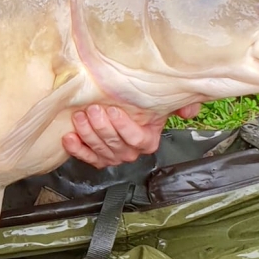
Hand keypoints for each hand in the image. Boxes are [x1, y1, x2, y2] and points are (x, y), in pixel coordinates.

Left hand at [62, 103, 201, 168]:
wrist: (120, 105)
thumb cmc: (141, 103)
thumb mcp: (162, 100)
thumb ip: (180, 104)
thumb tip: (188, 111)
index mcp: (147, 139)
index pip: (137, 139)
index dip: (124, 126)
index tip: (113, 109)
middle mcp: (130, 151)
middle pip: (116, 145)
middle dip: (102, 128)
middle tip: (92, 110)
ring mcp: (112, 156)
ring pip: (100, 150)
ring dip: (88, 134)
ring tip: (79, 116)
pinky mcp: (96, 156)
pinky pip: (86, 158)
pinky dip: (77, 149)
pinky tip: (69, 138)